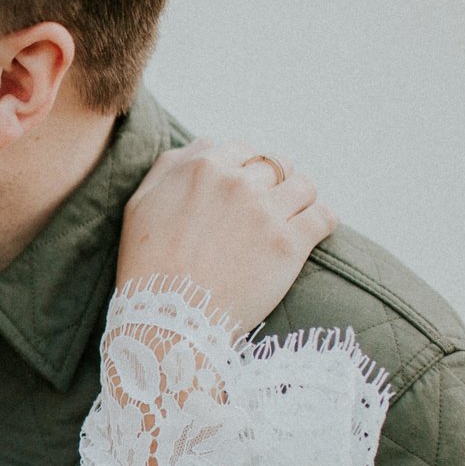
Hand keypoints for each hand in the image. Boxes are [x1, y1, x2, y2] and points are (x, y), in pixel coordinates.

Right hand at [116, 140, 337, 333]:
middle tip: (266, 209)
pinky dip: (321, 221)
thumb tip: (204, 146)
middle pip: (275, 164)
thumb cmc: (147, 265)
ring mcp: (265, 212)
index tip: (242, 191)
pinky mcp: (289, 244)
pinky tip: (311, 232)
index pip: (242, 149)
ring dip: (300, 199)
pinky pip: (323, 216)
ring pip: (304, 185)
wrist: (168, 319)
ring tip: (291, 218)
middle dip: (272, 183)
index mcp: (202, 167)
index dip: (243, 169)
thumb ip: (170, 166)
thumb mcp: (141, 204)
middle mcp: (236, 183)